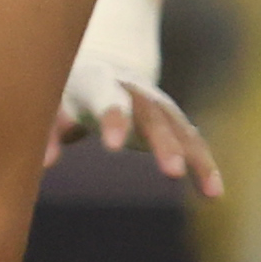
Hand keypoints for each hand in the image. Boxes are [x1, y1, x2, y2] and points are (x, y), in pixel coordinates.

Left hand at [58, 77, 225, 195]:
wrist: (97, 67)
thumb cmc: (67, 94)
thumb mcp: (52, 106)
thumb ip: (49, 132)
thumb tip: (45, 162)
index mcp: (97, 81)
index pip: (106, 97)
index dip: (113, 118)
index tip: (113, 146)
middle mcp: (133, 90)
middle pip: (151, 115)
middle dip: (163, 142)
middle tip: (173, 172)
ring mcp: (157, 103)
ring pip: (180, 128)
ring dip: (194, 157)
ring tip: (210, 191)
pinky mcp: (172, 120)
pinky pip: (192, 141)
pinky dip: (204, 164)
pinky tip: (215, 193)